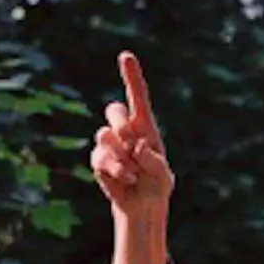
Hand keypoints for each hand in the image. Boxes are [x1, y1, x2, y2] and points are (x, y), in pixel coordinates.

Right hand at [93, 51, 172, 263]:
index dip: (131, 76)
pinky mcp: (98, 159)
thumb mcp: (164, 177)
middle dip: (122, 126)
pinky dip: (115, 170)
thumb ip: (155, 162)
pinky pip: (99, 157)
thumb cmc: (157, 187)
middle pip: (114, 111)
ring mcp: (109, 144)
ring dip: (121, 157)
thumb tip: (138, 147)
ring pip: (104, 135)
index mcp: (145, 127)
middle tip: (134, 148)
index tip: (125, 56)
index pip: (137, 96)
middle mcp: (126, 131)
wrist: (141, 206)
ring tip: (134, 174)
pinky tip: (126, 180)